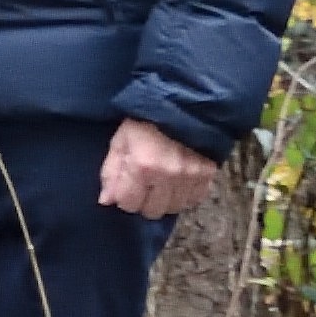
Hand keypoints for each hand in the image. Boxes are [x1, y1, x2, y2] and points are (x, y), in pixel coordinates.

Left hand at [100, 119, 216, 220]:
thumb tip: (107, 200)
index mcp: (142, 166)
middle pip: (153, 211)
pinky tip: (178, 183)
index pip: (129, 204)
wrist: (182, 105)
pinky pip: (196, 199)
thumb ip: (111, 172)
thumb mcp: (120, 141)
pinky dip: (186, 195)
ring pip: (175, 208)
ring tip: (161, 183)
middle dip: (144, 202)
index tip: (127, 188)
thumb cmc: (144, 122)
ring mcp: (190, 175)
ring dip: (165, 200)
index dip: (125, 198)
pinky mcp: (208, 173)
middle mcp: (168, 175)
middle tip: (144, 186)